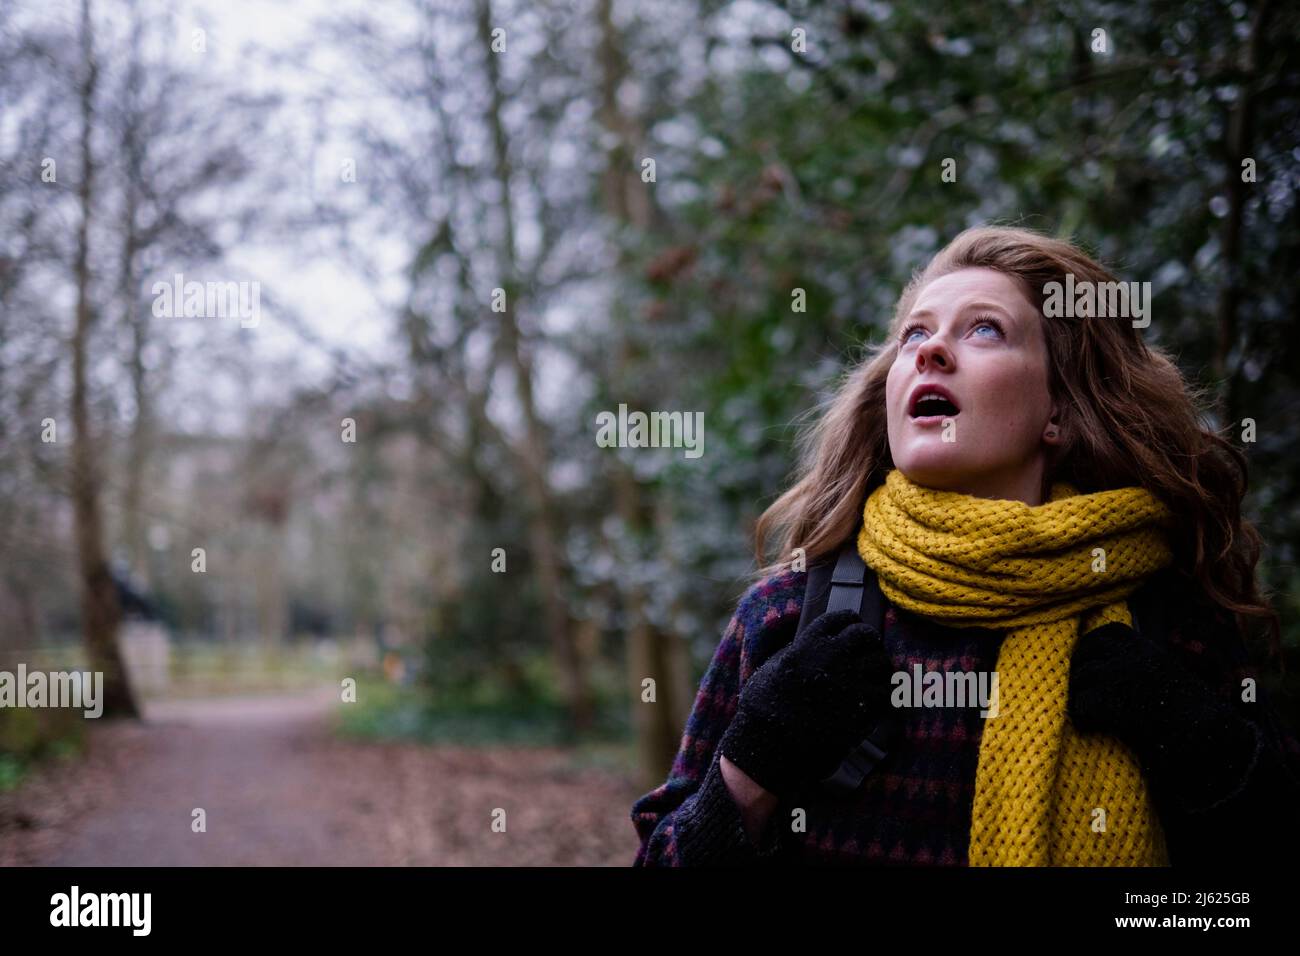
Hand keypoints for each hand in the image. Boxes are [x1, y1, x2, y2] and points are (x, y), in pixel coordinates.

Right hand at [718, 608, 894, 799]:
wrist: (774, 743)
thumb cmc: (765, 707)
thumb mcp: (774, 667)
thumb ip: (797, 652)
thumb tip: (812, 646)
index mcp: (808, 644)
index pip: (839, 618)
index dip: (849, 621)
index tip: (853, 625)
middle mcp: (833, 656)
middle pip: (865, 635)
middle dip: (868, 641)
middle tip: (868, 651)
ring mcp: (850, 680)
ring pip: (881, 661)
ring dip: (879, 666)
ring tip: (875, 675)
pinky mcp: (862, 706)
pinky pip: (885, 691)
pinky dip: (883, 693)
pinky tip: (875, 698)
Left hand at [1068, 621, 1259, 810]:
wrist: (1210, 742)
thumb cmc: (1194, 716)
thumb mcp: (1169, 677)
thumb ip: (1142, 667)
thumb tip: (1109, 667)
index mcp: (1148, 649)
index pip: (1107, 633)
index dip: (1093, 648)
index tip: (1091, 664)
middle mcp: (1131, 656)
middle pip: (1085, 651)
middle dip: (1080, 670)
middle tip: (1083, 692)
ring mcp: (1119, 675)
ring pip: (1079, 678)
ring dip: (1080, 696)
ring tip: (1091, 715)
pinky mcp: (1110, 700)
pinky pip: (1081, 704)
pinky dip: (1083, 718)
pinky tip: (1094, 728)